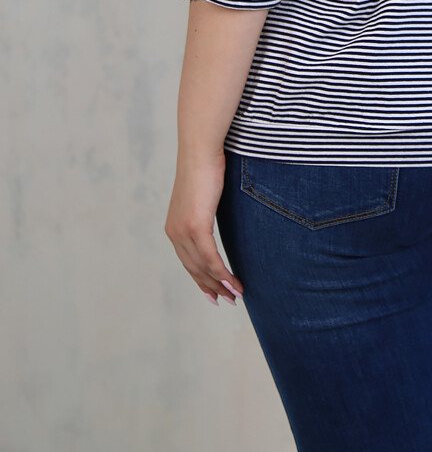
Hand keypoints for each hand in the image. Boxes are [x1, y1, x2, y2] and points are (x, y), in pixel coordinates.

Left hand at [164, 152, 243, 305]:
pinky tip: (234, 283)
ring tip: (236, 295)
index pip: (187, 261)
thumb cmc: (206, 166)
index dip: (201, 279)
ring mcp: (183, 230)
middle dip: (211, 287)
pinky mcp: (196, 226)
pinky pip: (210, 257)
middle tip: (228, 300)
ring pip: (202, 267)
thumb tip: (217, 214)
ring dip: (221, 284)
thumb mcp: (204, 195)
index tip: (214, 292)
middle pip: (194, 269)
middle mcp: (175, 232)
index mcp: (174, 226)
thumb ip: (206, 210)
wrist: (200, 151)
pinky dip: (222, 273)